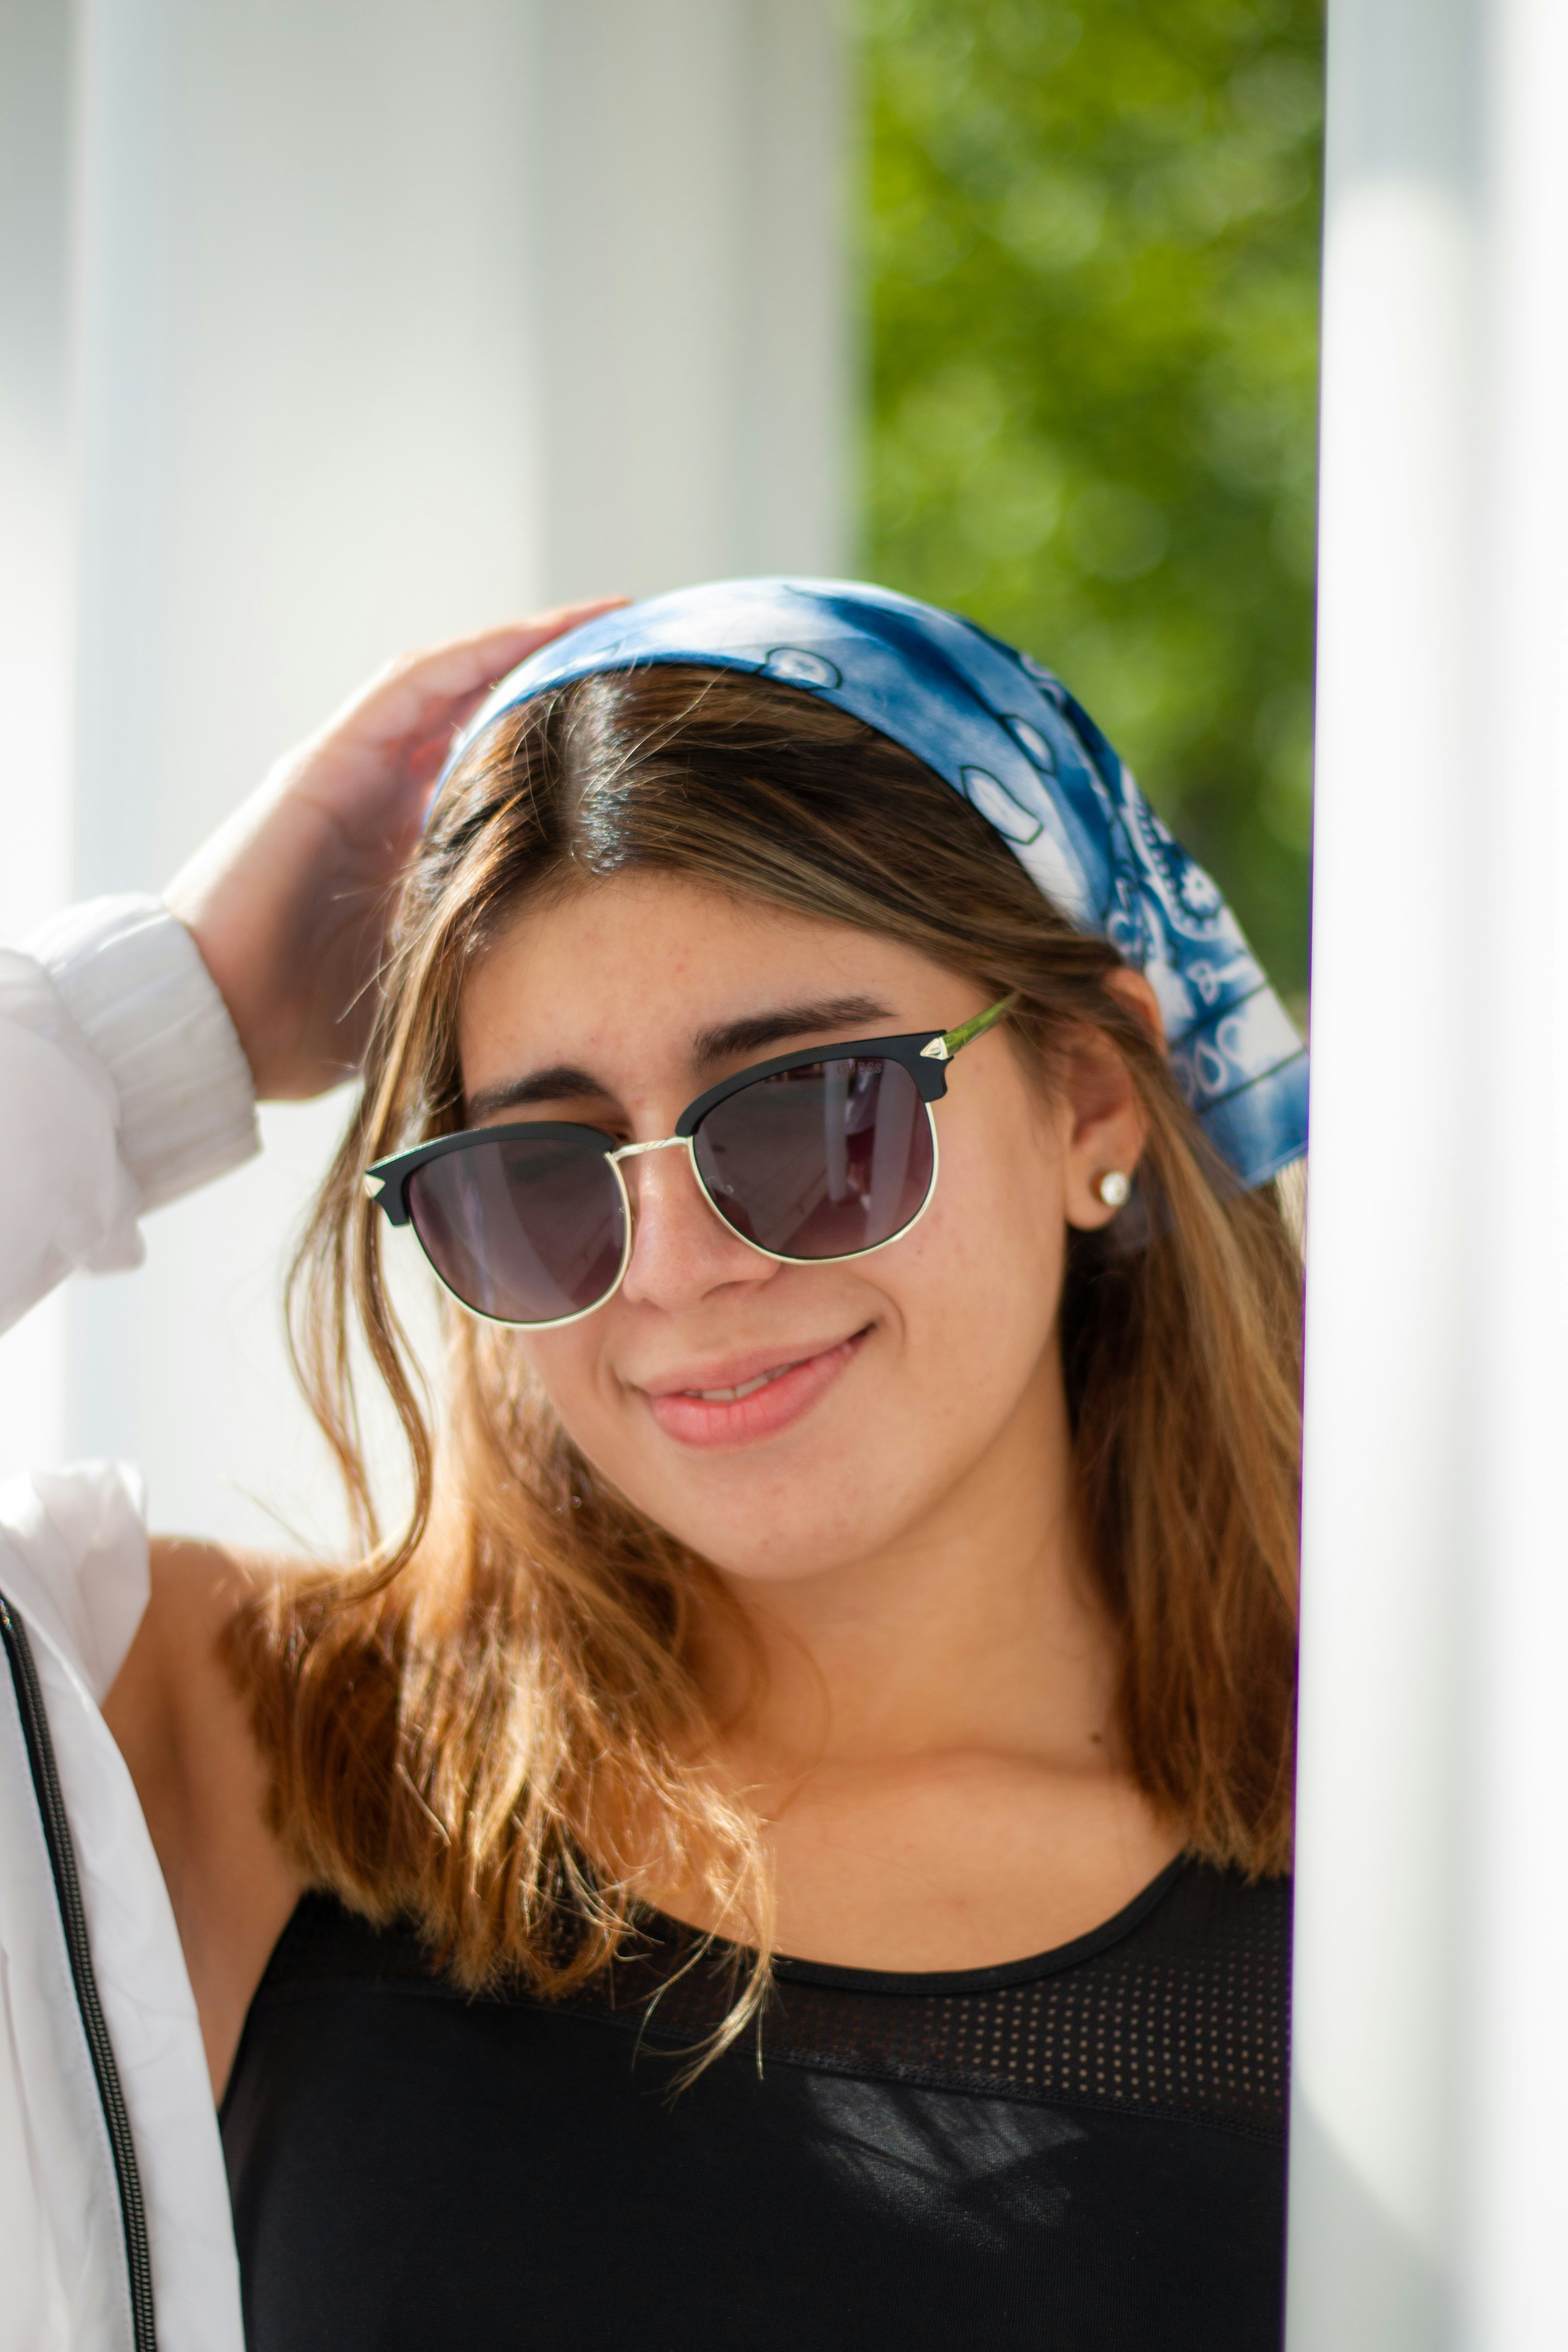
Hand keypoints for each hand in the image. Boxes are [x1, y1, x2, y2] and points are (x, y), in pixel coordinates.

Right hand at [163, 605, 620, 1098]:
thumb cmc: (308, 1025)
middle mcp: (383, 796)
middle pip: (479, 714)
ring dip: (521, 647)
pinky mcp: (326, 761)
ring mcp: (353, 771)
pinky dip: (469, 659)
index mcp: (408, 847)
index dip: (560, 745)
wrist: (219, 1025)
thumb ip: (484, 961)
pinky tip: (529, 637)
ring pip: (451, 684)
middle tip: (631, 648)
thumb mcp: (430, 980)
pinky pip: (406, 688)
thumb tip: (575, 982)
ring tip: (596, 619)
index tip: (636, 731)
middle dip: (552, 678)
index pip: (494, 772)